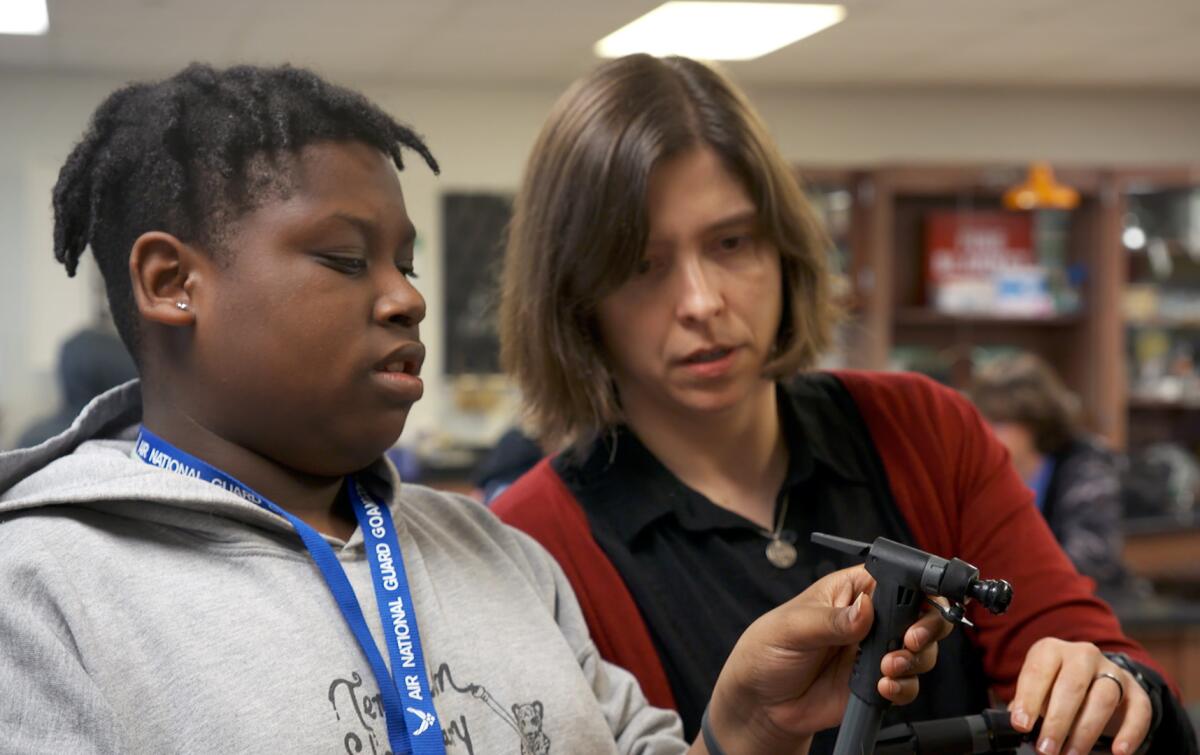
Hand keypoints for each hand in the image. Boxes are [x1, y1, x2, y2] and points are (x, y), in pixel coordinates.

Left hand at [699, 565, 950, 754]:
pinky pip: (908, 684)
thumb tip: (864, 609)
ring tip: (886, 668)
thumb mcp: (792, 628)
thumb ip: (831, 620)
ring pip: (922, 651)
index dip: (918, 588)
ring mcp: (876, 651)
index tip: (920, 605)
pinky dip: (904, 687)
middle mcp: (871, 618)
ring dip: (915, 661)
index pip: (897, 578)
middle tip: (911, 641)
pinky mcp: (877, 682)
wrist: (761, 702)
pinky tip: (882, 687)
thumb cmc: (767, 650)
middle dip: (927, 627)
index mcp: (852, 590)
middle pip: (922, 613)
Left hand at [1009, 638, 1151, 754]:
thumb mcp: (1037, 689)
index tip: (1021, 725)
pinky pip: (1139, 711)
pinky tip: (1119, 752)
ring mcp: (1112, 671)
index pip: (1039, 672)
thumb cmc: (1054, 687)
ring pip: (1103, 699)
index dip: (1028, 699)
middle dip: (1057, 722)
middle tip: (1046, 749)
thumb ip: (1026, 704)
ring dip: (1086, 732)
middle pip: (1072, 686)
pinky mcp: (1135, 690)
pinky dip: (1130, 733)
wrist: (1094, 677)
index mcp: (1051, 650)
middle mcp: (1082, 655)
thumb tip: (1018, 722)